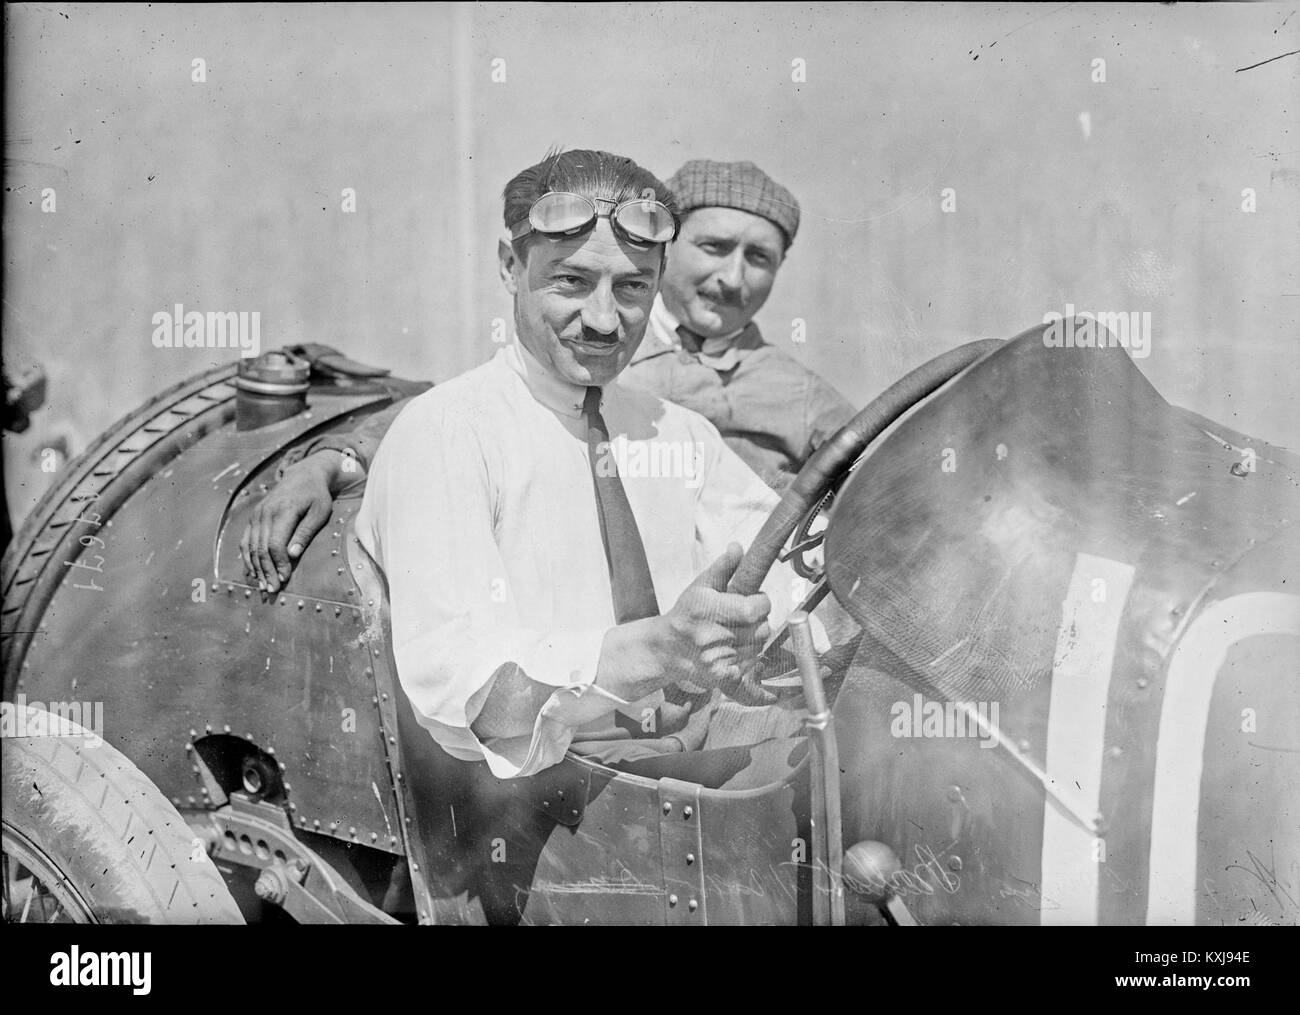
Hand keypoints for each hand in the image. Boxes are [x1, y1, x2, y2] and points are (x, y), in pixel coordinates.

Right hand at [239, 451, 340, 592]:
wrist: (303, 476)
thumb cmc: (316, 496)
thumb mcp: (319, 512)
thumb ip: (305, 533)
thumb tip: (292, 555)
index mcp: (283, 511)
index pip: (275, 544)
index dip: (278, 564)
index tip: (285, 578)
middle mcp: (265, 513)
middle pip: (261, 548)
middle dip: (266, 571)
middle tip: (272, 590)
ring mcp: (257, 515)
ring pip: (251, 546)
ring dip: (256, 568)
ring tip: (262, 586)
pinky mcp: (254, 517)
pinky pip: (246, 540)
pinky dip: (248, 558)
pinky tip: (253, 572)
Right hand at [657, 543, 771, 695]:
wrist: (666, 649)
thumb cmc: (685, 614)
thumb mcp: (700, 586)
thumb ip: (722, 567)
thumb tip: (737, 547)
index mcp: (709, 610)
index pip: (754, 609)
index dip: (761, 603)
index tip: (755, 600)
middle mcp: (713, 636)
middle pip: (762, 629)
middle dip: (759, 620)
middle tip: (746, 616)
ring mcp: (718, 659)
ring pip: (759, 647)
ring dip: (754, 638)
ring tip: (737, 632)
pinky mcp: (722, 676)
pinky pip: (750, 664)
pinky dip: (747, 656)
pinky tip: (733, 648)